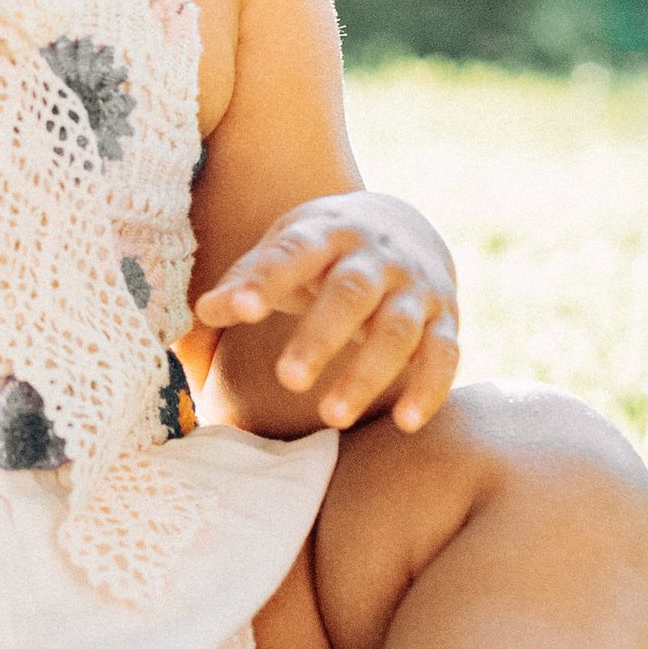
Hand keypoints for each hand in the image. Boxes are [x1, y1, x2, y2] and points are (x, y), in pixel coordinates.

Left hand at [194, 194, 459, 434]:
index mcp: (327, 231)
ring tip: (332, 416)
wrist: (402, 225)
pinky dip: (430, 387)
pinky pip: (444, 354)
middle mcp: (377, 256)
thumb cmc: (323, 249)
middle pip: (351, 293)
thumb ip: (248, 280)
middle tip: (287, 380)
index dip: (268, 280)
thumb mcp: (286, 248)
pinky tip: (406, 423)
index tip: (240, 310)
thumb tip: (203, 310)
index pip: (294, 253)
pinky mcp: (444, 318)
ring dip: (368, 373)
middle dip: (321, 336)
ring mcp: (415, 287)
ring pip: (398, 329)